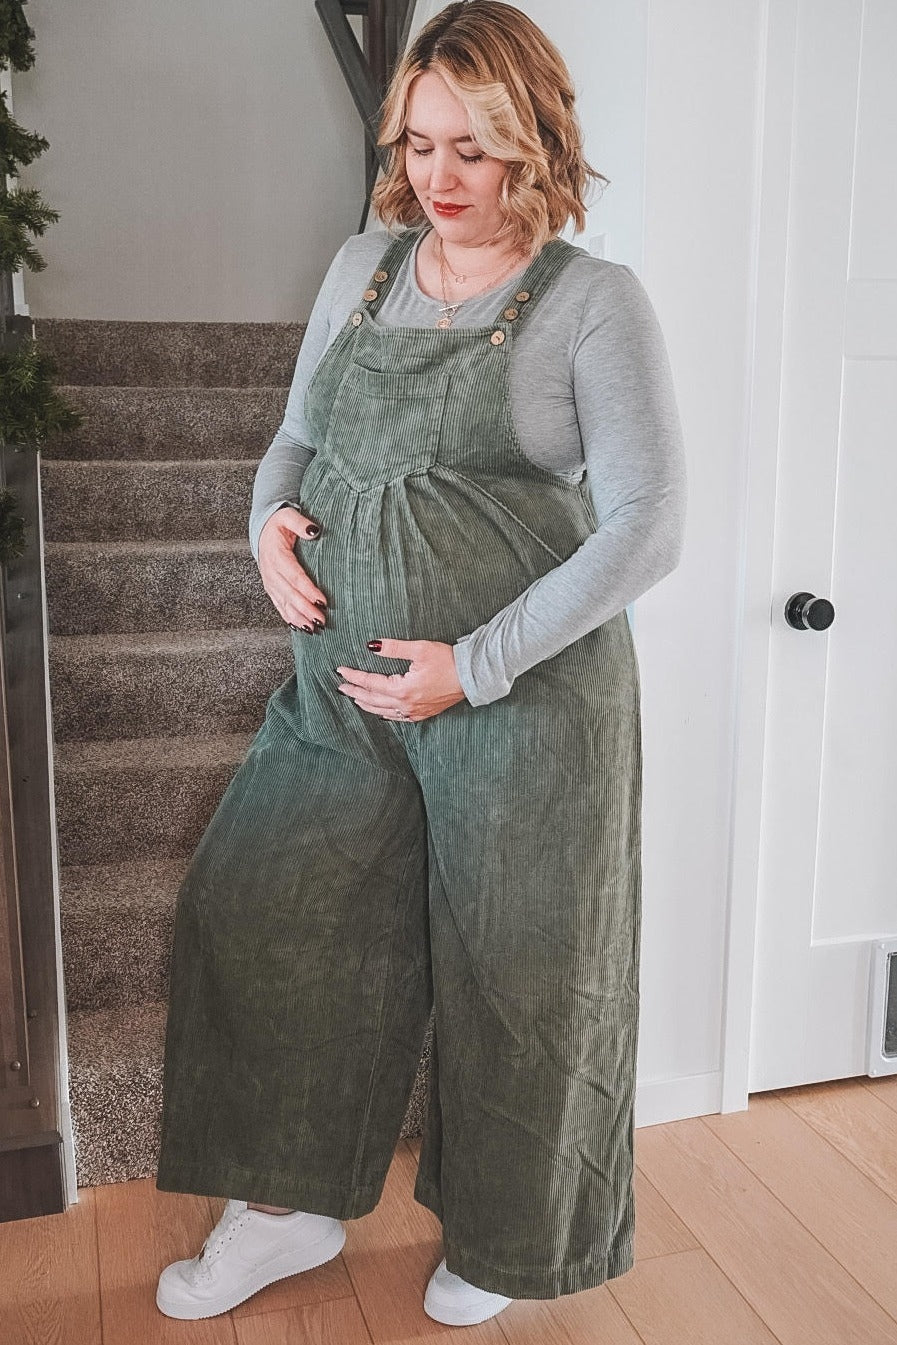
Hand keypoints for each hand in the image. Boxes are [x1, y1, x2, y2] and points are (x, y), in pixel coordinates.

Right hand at [258, 506, 327, 631]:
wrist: (261, 530)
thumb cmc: (278, 524)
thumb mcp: (288, 516)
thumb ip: (300, 523)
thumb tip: (314, 531)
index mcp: (277, 555)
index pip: (295, 576)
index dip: (308, 590)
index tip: (322, 601)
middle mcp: (271, 572)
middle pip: (290, 594)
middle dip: (305, 609)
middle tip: (321, 620)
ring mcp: (270, 582)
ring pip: (284, 604)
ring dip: (299, 617)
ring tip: (313, 628)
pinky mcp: (272, 588)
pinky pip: (280, 606)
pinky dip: (290, 618)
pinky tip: (300, 627)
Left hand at [337, 639, 466, 721]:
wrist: (470, 676)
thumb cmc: (447, 661)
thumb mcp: (419, 649)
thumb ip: (393, 648)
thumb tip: (371, 645)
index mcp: (403, 689)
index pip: (370, 683)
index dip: (354, 676)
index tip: (341, 670)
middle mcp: (406, 704)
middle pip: (372, 700)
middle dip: (355, 692)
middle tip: (341, 686)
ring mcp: (414, 712)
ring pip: (383, 711)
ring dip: (366, 704)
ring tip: (354, 698)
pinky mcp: (423, 714)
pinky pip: (397, 717)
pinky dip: (384, 713)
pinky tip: (380, 711)